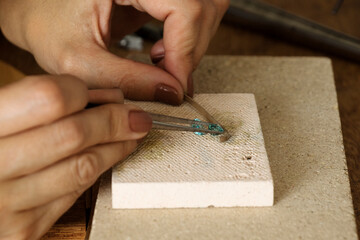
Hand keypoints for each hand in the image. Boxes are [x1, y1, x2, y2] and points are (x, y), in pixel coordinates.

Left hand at [0, 0, 228, 103]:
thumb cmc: (49, 26)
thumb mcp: (79, 60)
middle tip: (172, 83)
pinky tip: (161, 55)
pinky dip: (187, 41)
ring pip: (204, 10)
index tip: (176, 86)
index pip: (184, 7)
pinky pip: (194, 15)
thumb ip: (127, 80)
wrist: (41, 12)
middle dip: (191, 52)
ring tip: (162, 67)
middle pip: (201, 8)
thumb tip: (173, 94)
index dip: (187, 50)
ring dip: (192, 46)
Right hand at [0, 75, 151, 238]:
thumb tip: (98, 97)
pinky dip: (96, 173)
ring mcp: (7, 204)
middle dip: (116, 121)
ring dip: (116, 148)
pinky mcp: (23, 229)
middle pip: (75, 134)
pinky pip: (74, 195)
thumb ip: (36, 100)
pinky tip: (106, 158)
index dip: (84, 92)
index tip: (102, 94)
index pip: (52, 98)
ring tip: (129, 136)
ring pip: (83, 167)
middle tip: (135, 116)